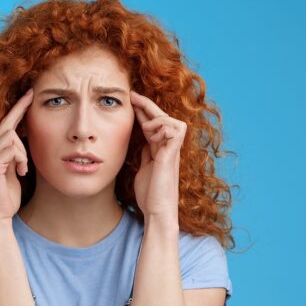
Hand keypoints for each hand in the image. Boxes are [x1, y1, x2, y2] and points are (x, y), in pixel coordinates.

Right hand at [0, 87, 32, 222]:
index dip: (17, 109)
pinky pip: (11, 149)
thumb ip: (17, 158)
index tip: (28, 95)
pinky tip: (21, 172)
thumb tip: (23, 146)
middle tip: (31, 94)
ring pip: (11, 137)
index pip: (7, 125)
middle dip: (20, 108)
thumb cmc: (6, 196)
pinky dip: (20, 159)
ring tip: (24, 169)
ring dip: (23, 153)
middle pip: (7, 124)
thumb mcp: (15, 172)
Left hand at [130, 90, 185, 220]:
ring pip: (172, 121)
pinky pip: (175, 130)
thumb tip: (144, 143)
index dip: (144, 111)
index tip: (130, 101)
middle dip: (147, 105)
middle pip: (162, 118)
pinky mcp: (172, 156)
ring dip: (157, 119)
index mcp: (161, 150)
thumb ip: (146, 154)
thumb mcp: (144, 168)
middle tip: (132, 95)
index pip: (154, 124)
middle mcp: (169, 148)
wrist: (157, 211)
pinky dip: (163, 128)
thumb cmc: (150, 194)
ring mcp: (172, 152)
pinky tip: (151, 135)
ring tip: (144, 127)